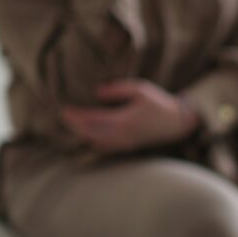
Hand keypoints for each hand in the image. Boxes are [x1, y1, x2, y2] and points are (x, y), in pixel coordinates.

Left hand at [61, 80, 198, 151]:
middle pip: (90, 132)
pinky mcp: (127, 146)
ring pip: (96, 141)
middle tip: (61, 116)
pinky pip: (105, 147)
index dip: (76, 115)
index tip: (63, 109)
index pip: (93, 119)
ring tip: (69, 126)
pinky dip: (92, 142)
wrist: (176, 123)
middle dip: (74, 125)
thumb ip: (118, 90)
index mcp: (124, 121)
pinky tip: (85, 137)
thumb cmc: (159, 103)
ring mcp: (124, 143)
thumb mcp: (140, 89)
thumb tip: (96, 92)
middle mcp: (122, 135)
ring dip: (81, 134)